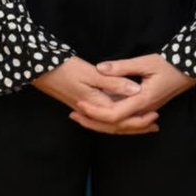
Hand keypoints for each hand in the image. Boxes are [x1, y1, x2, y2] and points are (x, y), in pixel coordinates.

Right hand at [31, 56, 158, 134]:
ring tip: (144, 124)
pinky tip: (120, 113)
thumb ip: (114, 81)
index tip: (155, 115)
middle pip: (116, 125)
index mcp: (95, 103)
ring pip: (109, 123)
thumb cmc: (65, 68)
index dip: (139, 120)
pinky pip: (102, 117)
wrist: (40, 70)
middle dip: (136, 127)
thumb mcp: (91, 72)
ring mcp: (84, 109)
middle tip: (155, 125)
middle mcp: (90, 111)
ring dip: (126, 125)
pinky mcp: (81, 104)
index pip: (120, 118)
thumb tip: (135, 91)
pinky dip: (114, 118)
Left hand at [88, 54, 195, 129]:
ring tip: (82, 117)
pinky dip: (112, 122)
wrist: (190, 70)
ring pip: (119, 125)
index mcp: (142, 101)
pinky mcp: (146, 109)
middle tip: (73, 114)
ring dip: (99, 123)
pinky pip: (126, 121)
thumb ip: (122, 67)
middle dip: (92, 122)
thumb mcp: (146, 62)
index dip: (95, 112)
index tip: (80, 104)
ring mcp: (145, 112)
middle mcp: (143, 111)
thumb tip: (100, 68)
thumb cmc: (170, 64)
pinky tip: (102, 119)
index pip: (114, 115)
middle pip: (114, 125)